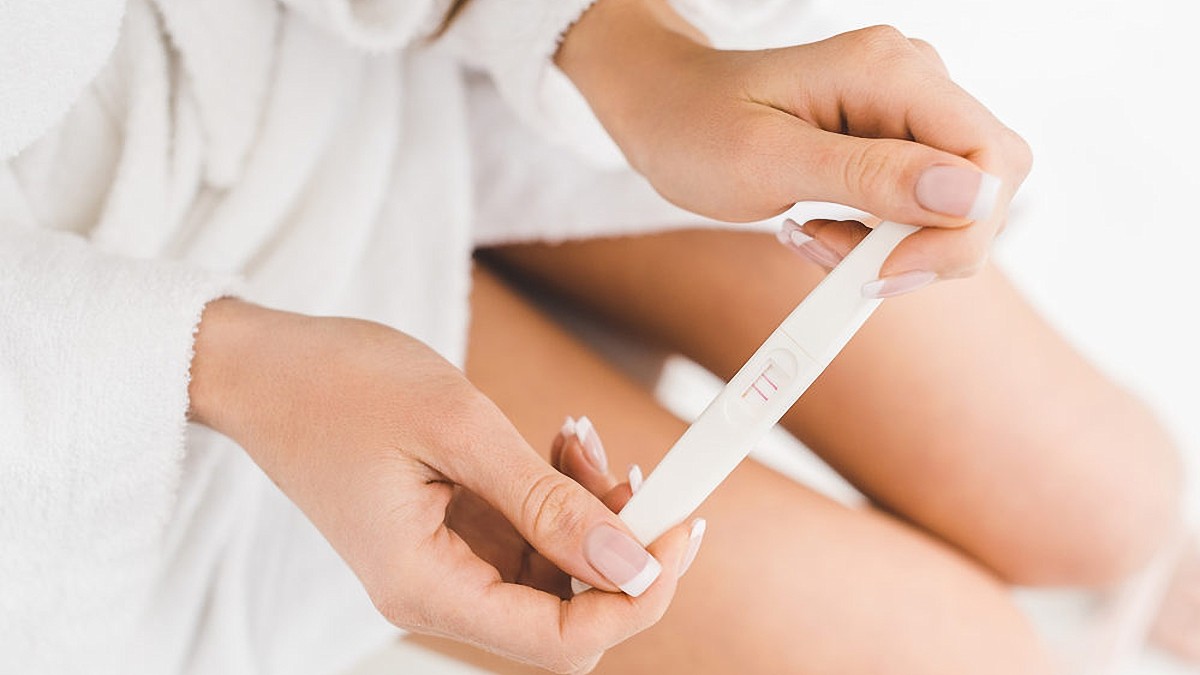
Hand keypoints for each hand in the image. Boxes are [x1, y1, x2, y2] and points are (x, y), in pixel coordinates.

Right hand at [187, 299, 694, 673]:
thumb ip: (547, 501)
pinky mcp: (450, 533)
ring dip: (592, 515)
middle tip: (647, 482)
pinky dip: (559, 495)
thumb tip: (631, 561)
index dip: (635, 598)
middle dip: (622, 555)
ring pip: (554, 576)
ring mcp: (444, 564)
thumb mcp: (458, 429)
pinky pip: (528, 538)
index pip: (559, 642)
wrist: (264, 368)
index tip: (680, 532)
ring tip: (580, 439)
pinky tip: (560, 444)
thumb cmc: (339, 385)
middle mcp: (436, 592)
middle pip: (565, 618)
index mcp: (426, 586)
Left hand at [558, 0, 1032, 292]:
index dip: (960, 231)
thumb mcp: (769, 161)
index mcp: (888, 70)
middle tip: (843, 266)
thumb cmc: (695, 125)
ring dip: (894, 246)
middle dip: (926, 246)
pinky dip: (878, 237)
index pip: (990, 158)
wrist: (661, 107)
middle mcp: (911, 79)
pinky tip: (821, 230)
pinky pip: (920, 204)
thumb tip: (969, 195)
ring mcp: (905, 108)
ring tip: (810, 239)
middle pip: (986, 185)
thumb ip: (869, 177)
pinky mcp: (892, 137)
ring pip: (955, 204)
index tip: (886, 272)